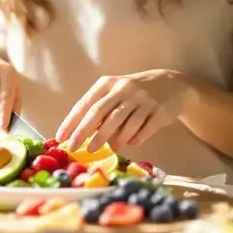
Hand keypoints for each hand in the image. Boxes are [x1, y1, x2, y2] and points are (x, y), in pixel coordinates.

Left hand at [56, 70, 189, 152]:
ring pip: (122, 122)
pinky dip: (134, 138)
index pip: (85, 104)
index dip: (71, 121)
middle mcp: (124, 89)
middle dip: (85, 132)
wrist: (172, 84)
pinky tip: (130, 143)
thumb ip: (100, 111)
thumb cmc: (134, 92)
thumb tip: (83, 135)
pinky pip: (143, 129)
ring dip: (110, 139)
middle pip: (100, 112)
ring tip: (104, 149)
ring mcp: (143, 100)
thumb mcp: (115, 93)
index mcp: (108, 83)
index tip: (61, 137)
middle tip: (74, 147)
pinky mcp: (159, 111)